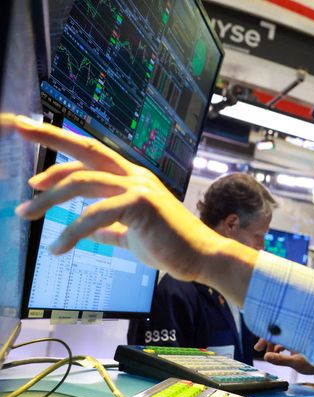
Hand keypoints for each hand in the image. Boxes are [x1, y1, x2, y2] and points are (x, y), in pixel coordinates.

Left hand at [12, 116, 256, 303]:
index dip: (59, 150)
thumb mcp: (133, 236)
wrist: (202, 258)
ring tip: (25, 213)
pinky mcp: (140, 205)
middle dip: (49, 136)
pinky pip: (94, 216)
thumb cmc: (172, 246)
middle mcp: (134, 176)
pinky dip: (71, 233)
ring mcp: (138, 187)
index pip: (90, 157)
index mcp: (133, 179)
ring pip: (81, 182)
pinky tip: (57, 248)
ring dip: (47, 198)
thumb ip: (111, 230)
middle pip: (85, 149)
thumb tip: (91, 233)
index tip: (32, 143)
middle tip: (16, 128)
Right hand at [256, 338, 313, 375]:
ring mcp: (299, 337)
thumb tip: (265, 357)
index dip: (265, 338)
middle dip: (268, 342)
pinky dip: (282, 347)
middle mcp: (296, 333)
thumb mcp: (297, 362)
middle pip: (278, 333)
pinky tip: (280, 354)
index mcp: (294, 334)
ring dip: (275, 346)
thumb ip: (280, 360)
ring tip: (271, 355)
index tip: (257, 348)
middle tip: (260, 351)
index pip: (275, 331)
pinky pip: (288, 341)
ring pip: (282, 338)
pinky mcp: (302, 342)